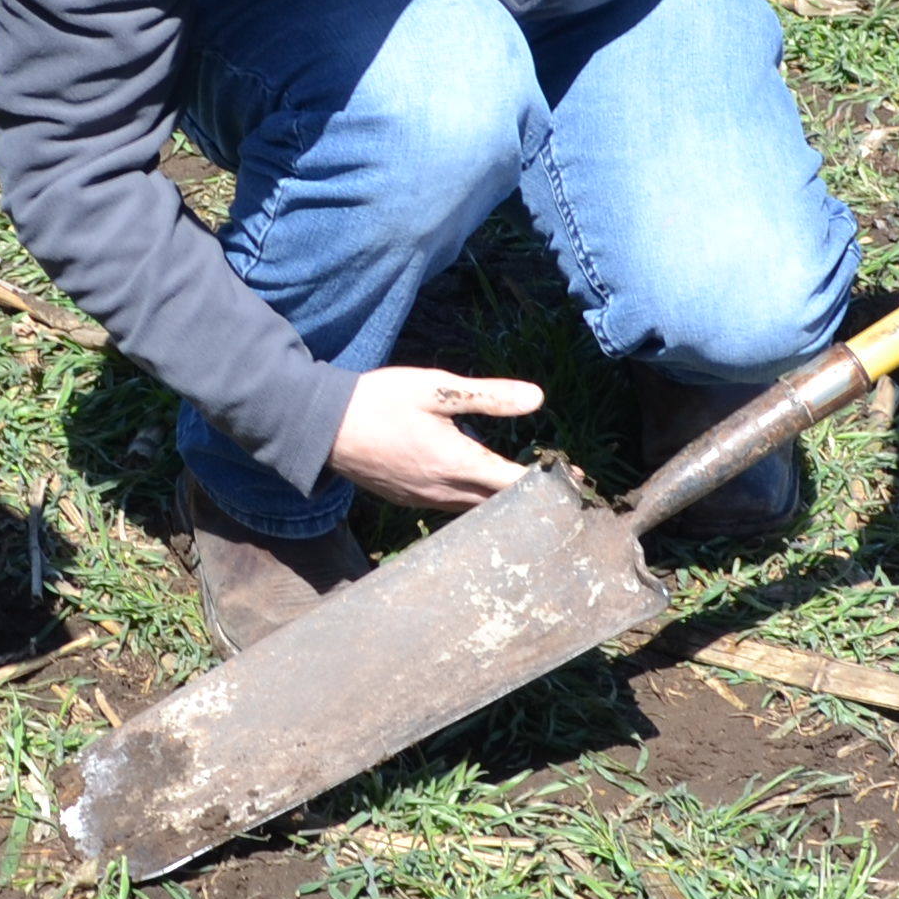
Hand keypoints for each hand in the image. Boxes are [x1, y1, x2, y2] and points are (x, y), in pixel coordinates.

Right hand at [323, 364, 545, 510]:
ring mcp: (424, 500)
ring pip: (476, 509)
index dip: (547, 483)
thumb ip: (488, 397)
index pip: (514, 482)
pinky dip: (475, 502)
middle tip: (561, 486)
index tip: (576, 479)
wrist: (323, 427)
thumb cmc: (379, 401)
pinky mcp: (408, 500)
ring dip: (502, 502)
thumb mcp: (436, 389)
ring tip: (527, 491)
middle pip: (500, 503)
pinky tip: (480, 489)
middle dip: (531, 496)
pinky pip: (452, 507)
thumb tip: (537, 398)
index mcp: (456, 463)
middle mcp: (443, 490)